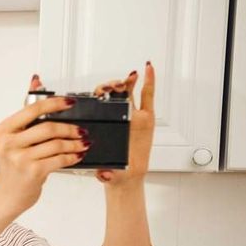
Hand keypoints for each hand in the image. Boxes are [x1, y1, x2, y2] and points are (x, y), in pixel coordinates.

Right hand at [0, 78, 86, 213]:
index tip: (70, 102)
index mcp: (4, 130)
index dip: (54, 104)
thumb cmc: (13, 165)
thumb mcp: (15, 138)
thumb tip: (36, 81)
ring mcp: (20, 158)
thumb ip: (27, 113)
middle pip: (47, 128)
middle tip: (81, 130)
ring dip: (74, 143)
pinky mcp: (32, 172)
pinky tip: (77, 155)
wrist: (7, 194)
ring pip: (56, 144)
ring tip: (83, 143)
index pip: (32, 110)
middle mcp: (9, 143)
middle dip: (70, 128)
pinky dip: (72, 156)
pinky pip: (59, 159)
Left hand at [91, 63, 155, 184]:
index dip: (97, 93)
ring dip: (126, 81)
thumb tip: (102, 175)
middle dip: (110, 86)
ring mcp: (132, 116)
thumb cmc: (111, 170)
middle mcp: (116, 118)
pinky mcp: (147, 117)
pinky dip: (149, 81)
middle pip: (111, 96)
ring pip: (127, 93)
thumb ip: (103, 174)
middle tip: (112, 87)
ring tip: (128, 77)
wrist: (125, 176)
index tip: (99, 90)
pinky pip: (149, 96)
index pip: (98, 105)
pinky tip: (147, 69)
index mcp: (104, 126)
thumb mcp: (103, 171)